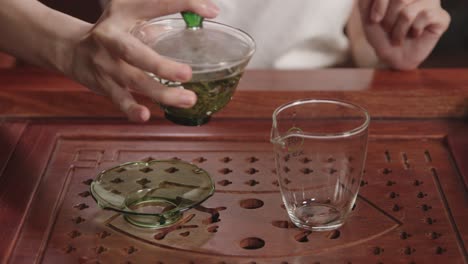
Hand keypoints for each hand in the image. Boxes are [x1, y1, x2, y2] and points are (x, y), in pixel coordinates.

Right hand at [64, 0, 218, 121]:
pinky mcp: (103, 84)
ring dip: (161, 92)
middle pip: (136, 53)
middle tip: (188, 73)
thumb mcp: (133, 14)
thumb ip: (162, 17)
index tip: (211, 11)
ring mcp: (105, 63)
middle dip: (162, 65)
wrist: (72, 49)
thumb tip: (206, 13)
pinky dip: (131, 109)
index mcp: (123, 12)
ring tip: (188, 99)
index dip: (183, 4)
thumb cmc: (114, 31)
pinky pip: (119, 99)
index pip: (155, 4)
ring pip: (134, 80)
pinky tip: (144, 116)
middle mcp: (111, 37)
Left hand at [358, 0, 449, 69]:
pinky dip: (413, 31)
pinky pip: (426, 17)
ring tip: (398, 36)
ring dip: (398, 30)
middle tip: (389, 29)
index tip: (374, 19)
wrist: (391, 56)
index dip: (379, 4)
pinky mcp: (442, 17)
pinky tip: (414, 35)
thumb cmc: (381, 33)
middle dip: (388, 20)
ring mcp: (432, 3)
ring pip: (409, 11)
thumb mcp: (367, 14)